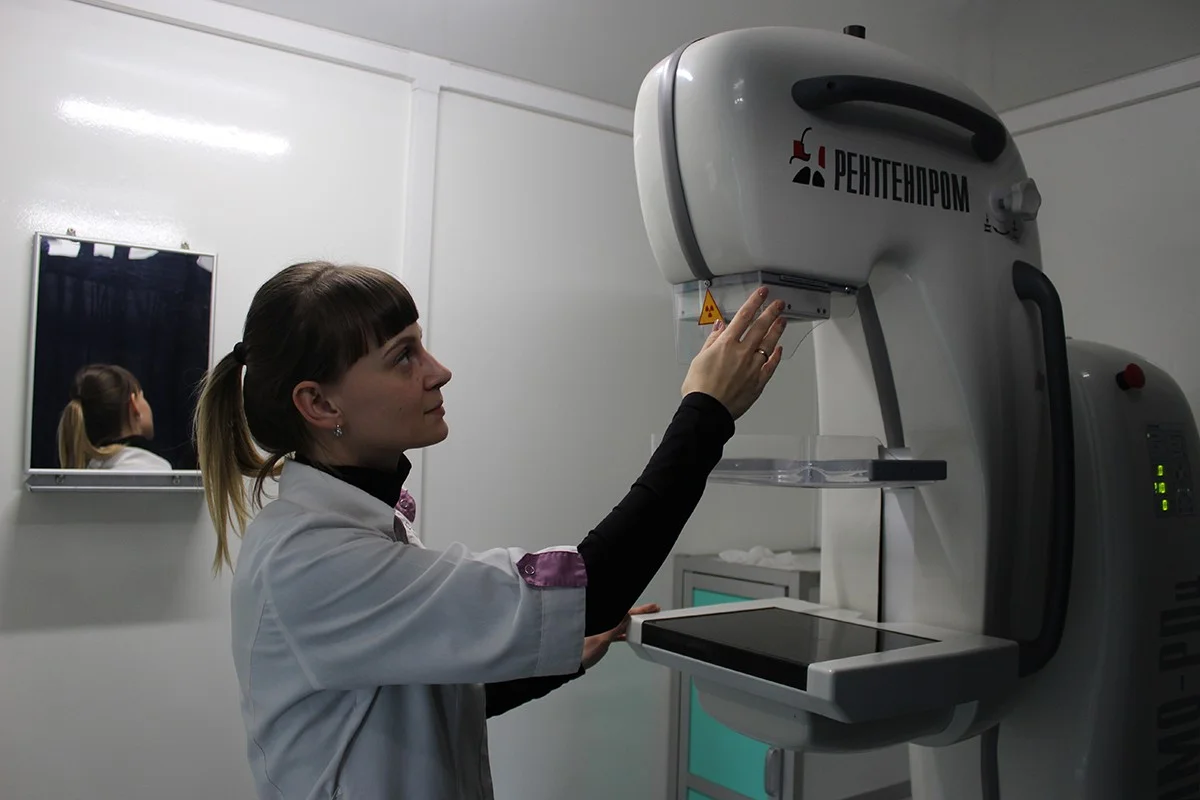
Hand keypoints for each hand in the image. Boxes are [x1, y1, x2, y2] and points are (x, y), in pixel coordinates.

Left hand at [581, 603, 660, 669]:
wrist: (570, 664)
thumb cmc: (580, 652)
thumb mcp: (602, 640)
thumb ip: (615, 628)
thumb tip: (627, 617)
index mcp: (602, 621)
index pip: (623, 612)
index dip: (637, 609)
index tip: (649, 608)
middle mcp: (600, 623)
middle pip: (622, 616)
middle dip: (637, 613)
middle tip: (651, 610)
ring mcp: (600, 629)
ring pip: (619, 622)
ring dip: (631, 622)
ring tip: (643, 621)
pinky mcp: (599, 636)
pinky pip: (615, 631)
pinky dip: (623, 632)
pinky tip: (629, 634)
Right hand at [681, 288, 785, 418]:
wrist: (707, 410)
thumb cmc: (699, 389)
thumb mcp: (699, 359)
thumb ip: (712, 341)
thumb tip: (719, 327)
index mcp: (726, 345)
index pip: (743, 317)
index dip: (754, 302)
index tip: (762, 294)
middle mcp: (742, 353)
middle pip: (760, 327)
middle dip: (771, 312)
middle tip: (779, 304)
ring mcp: (752, 367)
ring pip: (769, 344)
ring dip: (777, 330)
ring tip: (783, 321)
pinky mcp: (758, 382)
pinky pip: (770, 366)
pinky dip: (776, 356)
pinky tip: (779, 349)